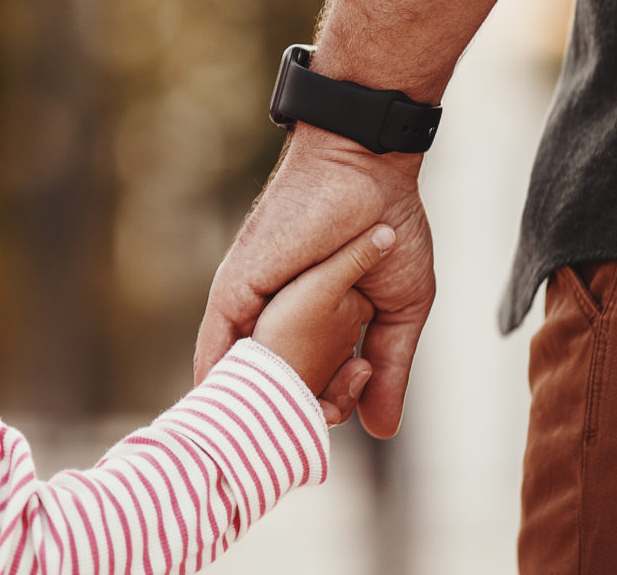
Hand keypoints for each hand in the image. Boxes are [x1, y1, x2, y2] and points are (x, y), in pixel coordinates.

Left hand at [195, 126, 435, 436]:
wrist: (367, 173)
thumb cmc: (390, 227)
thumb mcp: (399, 312)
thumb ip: (389, 369)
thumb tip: (382, 431)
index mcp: (316, 320)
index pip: (308, 383)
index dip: (319, 412)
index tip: (336, 424)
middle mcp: (278, 316)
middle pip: (271, 386)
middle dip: (283, 419)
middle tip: (299, 441)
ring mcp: (254, 304)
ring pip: (242, 374)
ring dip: (251, 410)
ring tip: (257, 443)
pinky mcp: (236, 290)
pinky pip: (217, 347)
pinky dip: (222, 382)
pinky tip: (228, 414)